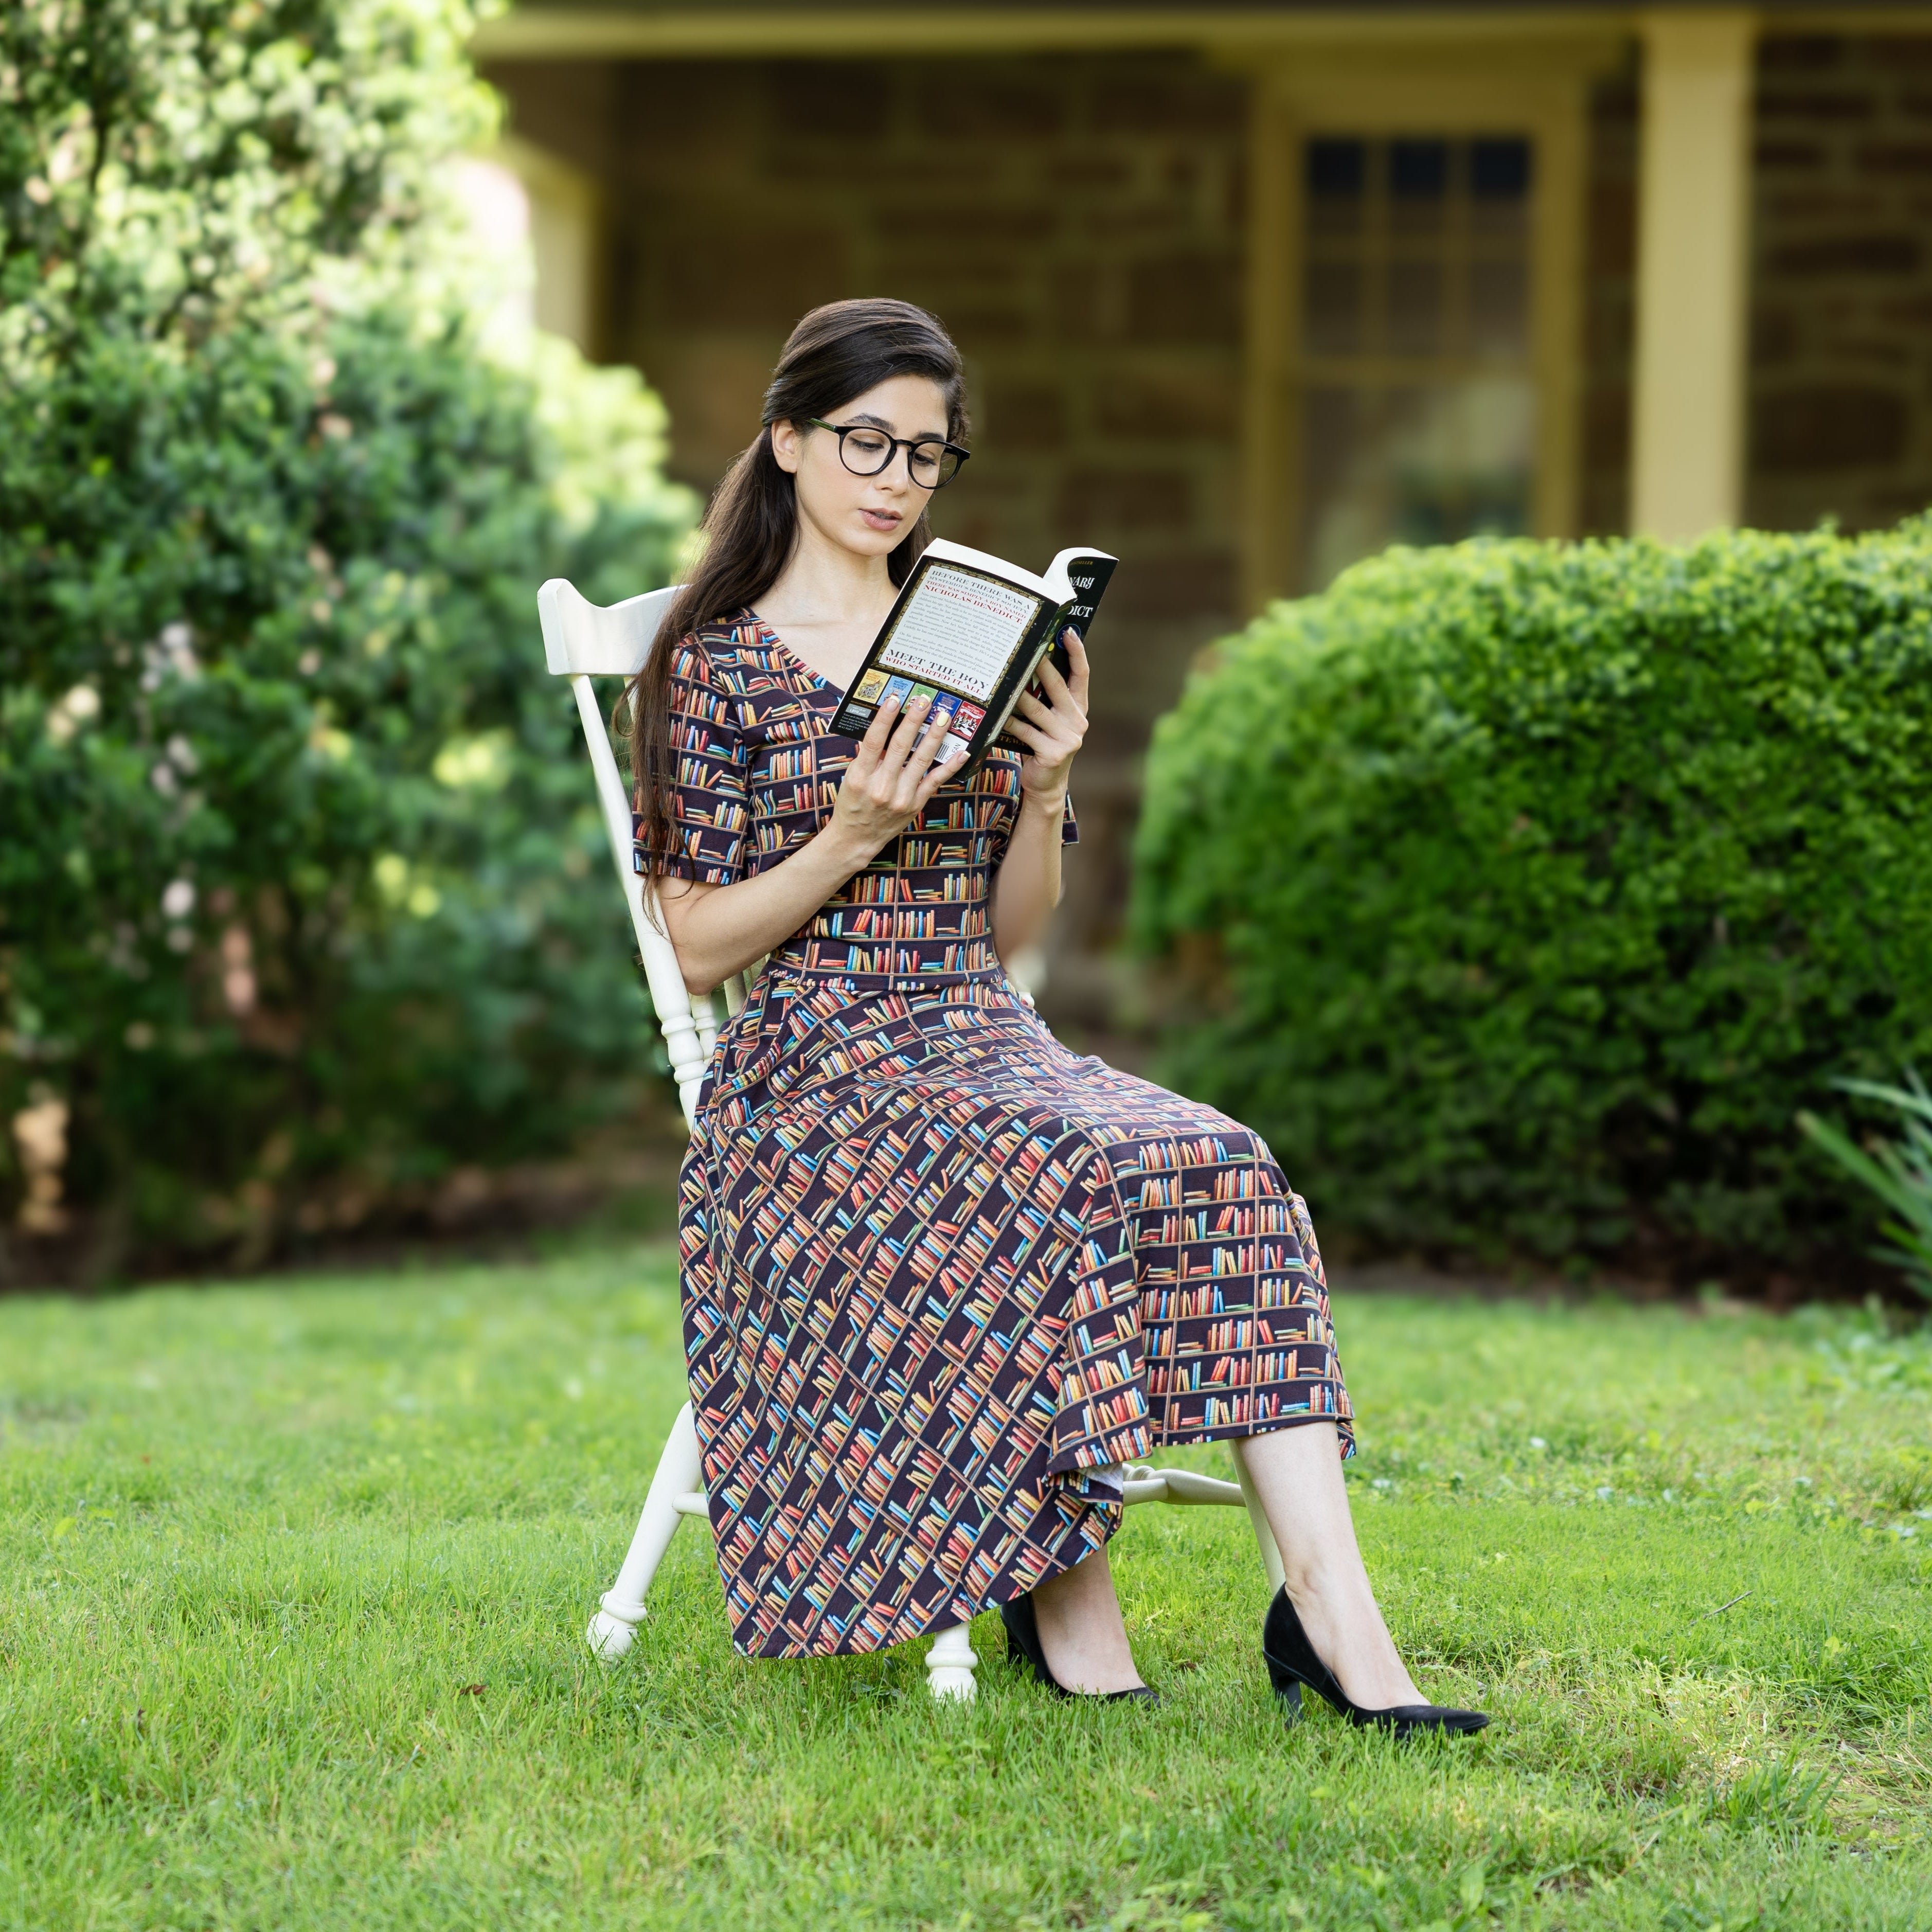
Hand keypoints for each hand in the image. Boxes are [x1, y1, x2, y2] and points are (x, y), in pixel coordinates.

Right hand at [827, 692, 960, 864]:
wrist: (857, 838)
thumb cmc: (853, 803)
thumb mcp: (852, 778)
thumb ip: (868, 756)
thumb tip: (888, 727)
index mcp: (861, 776)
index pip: (873, 741)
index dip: (885, 718)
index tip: (895, 699)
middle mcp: (881, 786)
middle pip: (900, 746)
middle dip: (914, 721)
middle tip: (925, 701)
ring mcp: (901, 797)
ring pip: (921, 760)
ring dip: (934, 736)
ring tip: (943, 717)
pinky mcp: (916, 804)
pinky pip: (936, 781)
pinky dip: (950, 766)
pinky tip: (962, 752)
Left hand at [1004, 629, 1088, 804]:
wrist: (1048, 784)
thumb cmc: (1044, 745)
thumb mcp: (1053, 721)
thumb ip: (1049, 699)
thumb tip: (1029, 664)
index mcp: (1079, 709)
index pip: (1082, 675)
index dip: (1077, 652)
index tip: (1069, 631)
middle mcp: (1078, 721)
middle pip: (1058, 686)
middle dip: (1042, 666)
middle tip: (1029, 647)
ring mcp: (1068, 739)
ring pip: (1037, 709)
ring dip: (1019, 693)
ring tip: (1005, 677)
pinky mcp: (1053, 753)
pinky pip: (1025, 731)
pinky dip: (1009, 722)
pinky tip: (997, 712)